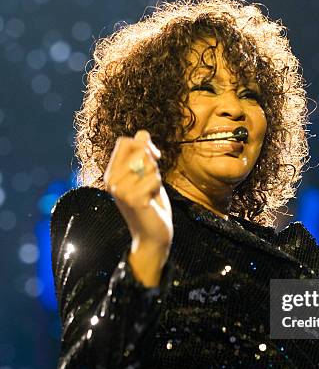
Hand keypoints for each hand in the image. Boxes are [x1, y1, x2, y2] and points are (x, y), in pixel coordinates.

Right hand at [103, 130, 173, 255]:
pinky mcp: (133, 199)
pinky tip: (151, 201)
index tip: (153, 158)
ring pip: (150, 165)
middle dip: (153, 163)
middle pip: (139, 150)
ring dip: (156, 179)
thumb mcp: (147, 174)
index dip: (143, 144)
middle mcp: (111, 180)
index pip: (125, 141)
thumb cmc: (150, 204)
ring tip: (149, 194)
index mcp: (111, 172)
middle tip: (150, 183)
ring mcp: (120, 190)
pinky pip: (155, 179)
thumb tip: (142, 132)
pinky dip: (158, 188)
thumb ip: (144, 154)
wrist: (151, 235)